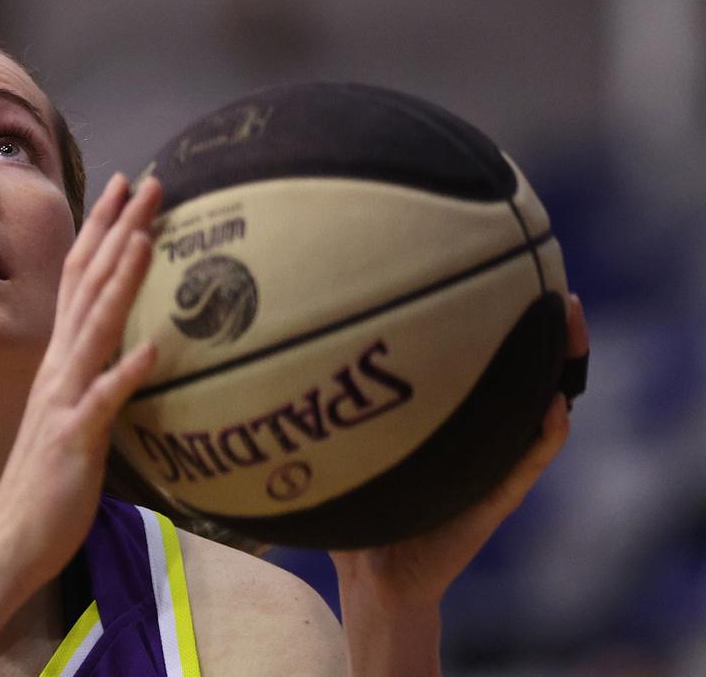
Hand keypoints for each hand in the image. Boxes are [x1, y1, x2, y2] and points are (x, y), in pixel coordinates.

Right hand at [0, 174, 162, 583]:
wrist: (10, 537)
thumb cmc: (47, 481)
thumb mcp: (72, 414)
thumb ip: (92, 375)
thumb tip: (124, 345)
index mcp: (61, 360)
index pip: (81, 279)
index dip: (104, 231)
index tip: (129, 189)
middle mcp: (60, 368)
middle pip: (89, 285)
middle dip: (120, 231)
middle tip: (151, 182)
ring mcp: (65, 401)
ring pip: (95, 329)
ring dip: (119, 282)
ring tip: (145, 238)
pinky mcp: (74, 439)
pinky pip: (103, 402)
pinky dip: (124, 374)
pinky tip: (152, 350)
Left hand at [331, 293, 589, 609]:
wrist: (373, 577)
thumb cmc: (357, 508)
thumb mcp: (345, 445)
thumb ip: (328, 408)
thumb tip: (284, 352)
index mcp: (450, 423)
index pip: (482, 365)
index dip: (499, 323)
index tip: (505, 274)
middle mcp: (478, 438)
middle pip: (523, 376)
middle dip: (545, 333)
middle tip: (557, 294)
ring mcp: (492, 465)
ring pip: (541, 409)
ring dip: (562, 369)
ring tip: (568, 328)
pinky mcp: (496, 499)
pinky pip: (531, 459)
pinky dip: (547, 432)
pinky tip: (553, 404)